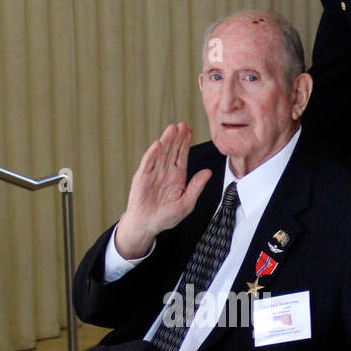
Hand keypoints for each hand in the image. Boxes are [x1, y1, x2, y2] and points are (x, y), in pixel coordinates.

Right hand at [115, 122, 211, 258]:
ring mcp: (153, 173)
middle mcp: (165, 171)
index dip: (185, 143)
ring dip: (166, 141)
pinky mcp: (142, 178)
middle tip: (182, 125)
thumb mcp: (186, 203)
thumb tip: (208, 172)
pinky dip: (152, 154)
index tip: (190, 130)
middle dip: (177, 138)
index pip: (182, 155)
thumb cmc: (166, 216)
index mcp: (177, 176)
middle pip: (172, 151)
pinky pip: (148, 164)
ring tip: (172, 129)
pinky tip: (157, 145)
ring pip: (161, 154)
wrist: (147, 225)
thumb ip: (196, 187)